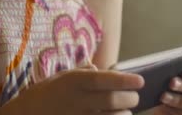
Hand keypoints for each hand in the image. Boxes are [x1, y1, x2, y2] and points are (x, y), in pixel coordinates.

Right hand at [5, 64, 144, 114]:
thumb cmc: (42, 95)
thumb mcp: (60, 78)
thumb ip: (83, 73)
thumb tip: (102, 70)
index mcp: (73, 82)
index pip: (106, 79)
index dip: (126, 80)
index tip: (140, 81)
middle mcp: (77, 100)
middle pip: (113, 100)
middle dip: (129, 99)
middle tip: (134, 98)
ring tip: (125, 112)